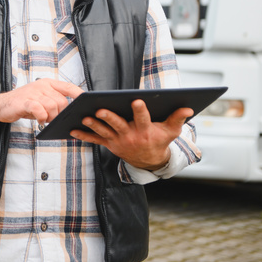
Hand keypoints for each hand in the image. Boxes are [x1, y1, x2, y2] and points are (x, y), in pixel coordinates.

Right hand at [0, 79, 82, 142]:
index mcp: (48, 83)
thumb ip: (54, 102)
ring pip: (52, 106)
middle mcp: (42, 85)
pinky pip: (40, 109)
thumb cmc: (23, 104)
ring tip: (44, 120)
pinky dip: (42, 117)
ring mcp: (33, 92)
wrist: (1, 105)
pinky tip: (39, 121)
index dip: (79, 94)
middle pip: (62, 101)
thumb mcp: (40, 99)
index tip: (87, 102)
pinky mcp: (25, 101)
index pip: (68, 87)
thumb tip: (71, 113)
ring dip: (51, 117)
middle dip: (60, 114)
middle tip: (52, 119)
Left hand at [69, 99, 192, 170]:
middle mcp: (130, 136)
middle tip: (100, 109)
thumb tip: (188, 108)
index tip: (136, 100)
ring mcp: (118, 141)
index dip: (140, 110)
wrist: (149, 161)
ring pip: (104, 132)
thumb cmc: (160, 141)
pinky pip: (95, 140)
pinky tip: (72, 130)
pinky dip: (83, 135)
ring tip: (83, 117)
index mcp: (145, 131)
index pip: (143, 119)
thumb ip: (178, 118)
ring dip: (93, 125)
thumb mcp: (172, 131)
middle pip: (118, 125)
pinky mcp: (109, 144)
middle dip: (109, 117)